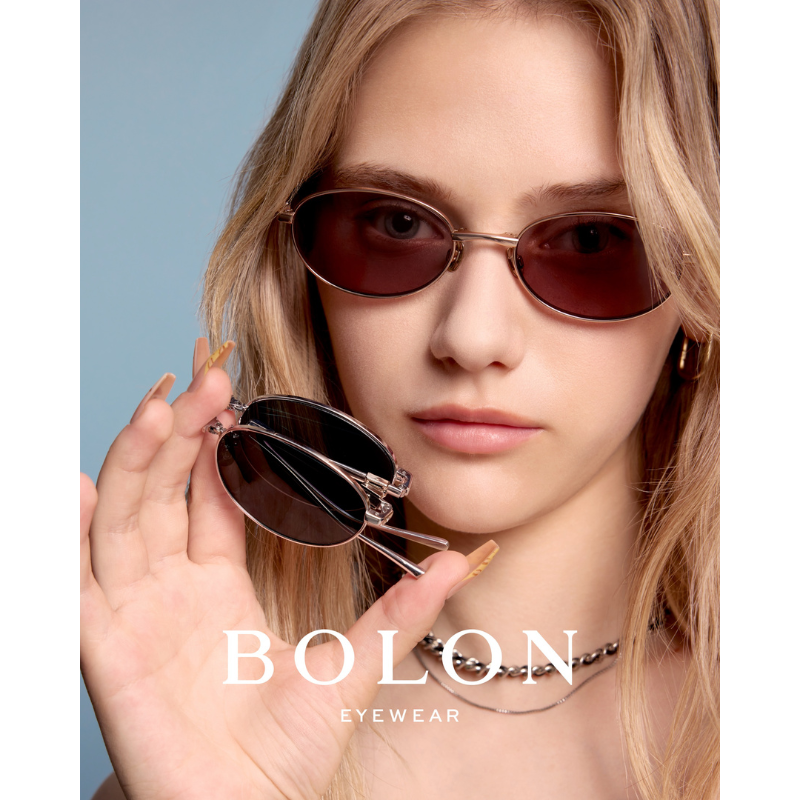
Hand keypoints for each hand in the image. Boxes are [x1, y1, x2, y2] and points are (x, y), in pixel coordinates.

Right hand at [80, 340, 470, 799]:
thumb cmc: (291, 749)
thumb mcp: (357, 664)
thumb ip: (404, 608)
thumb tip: (467, 559)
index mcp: (221, 585)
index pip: (212, 498)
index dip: (218, 449)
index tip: (235, 398)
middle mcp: (174, 589)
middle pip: (165, 492)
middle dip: (178, 436)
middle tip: (204, 382)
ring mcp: (137, 613)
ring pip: (125, 519)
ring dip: (135, 461)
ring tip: (156, 407)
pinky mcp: (107, 650)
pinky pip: (77, 582)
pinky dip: (70, 533)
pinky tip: (78, 484)